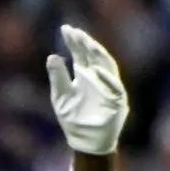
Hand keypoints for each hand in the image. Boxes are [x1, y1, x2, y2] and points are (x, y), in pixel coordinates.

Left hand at [48, 25, 127, 156]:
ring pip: (106, 66)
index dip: (75, 41)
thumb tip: (52, 56)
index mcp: (84, 76)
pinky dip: (105, 78)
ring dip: (97, 55)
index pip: (81, 54)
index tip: (66, 29)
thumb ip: (57, 77)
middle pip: (93, 56)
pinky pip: (113, 86)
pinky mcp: (117, 100)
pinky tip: (94, 69)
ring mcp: (109, 87)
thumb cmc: (73, 119)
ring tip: (86, 44)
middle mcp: (98, 78)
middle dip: (84, 43)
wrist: (85, 141)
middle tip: (74, 32)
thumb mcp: (61, 96)